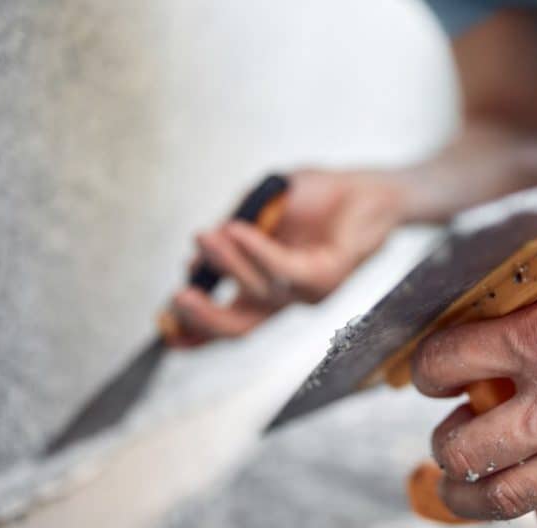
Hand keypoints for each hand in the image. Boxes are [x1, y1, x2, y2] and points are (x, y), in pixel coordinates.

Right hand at [166, 170, 406, 346]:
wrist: (373, 187)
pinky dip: (257, 251)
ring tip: (204, 237)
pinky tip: (237, 231)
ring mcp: (309, 291)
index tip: (163, 326)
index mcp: (269, 287)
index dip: (196, 330)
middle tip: (177, 297)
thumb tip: (199, 254)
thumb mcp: (263, 205)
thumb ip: (234, 228)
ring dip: (228, 263)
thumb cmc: (321, 195)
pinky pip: (285, 269)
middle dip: (204, 318)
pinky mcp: (329, 275)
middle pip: (240, 327)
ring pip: (259, 291)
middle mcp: (288, 297)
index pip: (230, 320)